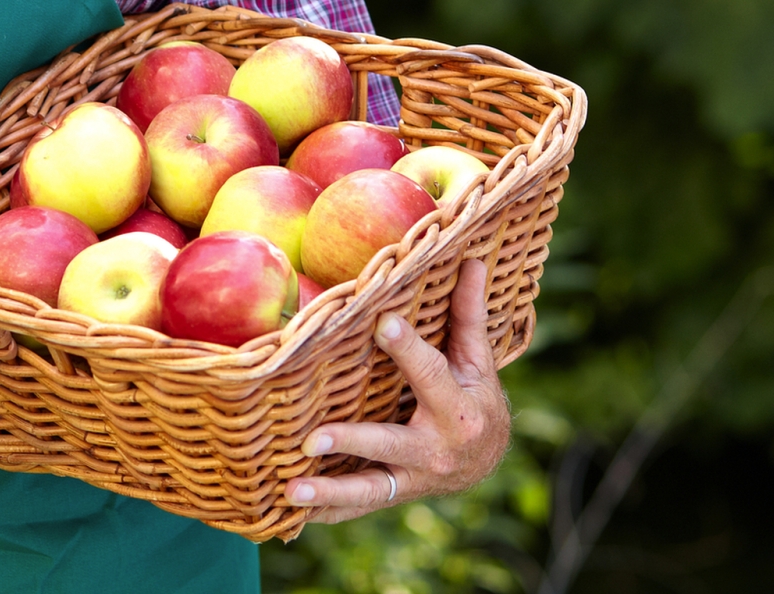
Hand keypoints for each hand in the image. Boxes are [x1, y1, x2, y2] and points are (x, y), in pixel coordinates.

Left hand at [286, 258, 510, 521]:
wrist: (487, 461)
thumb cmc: (477, 398)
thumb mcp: (478, 360)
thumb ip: (467, 315)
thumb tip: (469, 258)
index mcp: (458, 409)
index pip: (431, 374)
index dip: (408, 348)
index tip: (381, 323)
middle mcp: (434, 450)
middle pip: (390, 445)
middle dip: (352, 442)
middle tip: (313, 439)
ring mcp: (411, 479)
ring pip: (368, 489)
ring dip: (328, 494)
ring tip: (290, 490)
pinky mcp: (393, 494)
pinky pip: (356, 508)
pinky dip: (324, 514)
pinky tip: (286, 516)